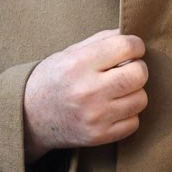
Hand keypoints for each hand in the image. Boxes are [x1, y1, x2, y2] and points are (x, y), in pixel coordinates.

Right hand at [23, 29, 148, 160]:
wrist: (30, 115)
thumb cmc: (54, 78)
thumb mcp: (70, 52)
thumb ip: (103, 40)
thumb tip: (134, 36)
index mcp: (78, 64)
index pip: (126, 47)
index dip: (135, 45)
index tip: (132, 49)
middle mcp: (87, 90)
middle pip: (139, 74)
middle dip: (138, 68)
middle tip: (127, 69)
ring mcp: (95, 116)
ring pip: (140, 99)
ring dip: (134, 92)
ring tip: (118, 90)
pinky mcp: (99, 136)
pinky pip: (134, 122)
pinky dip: (128, 114)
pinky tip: (113, 108)